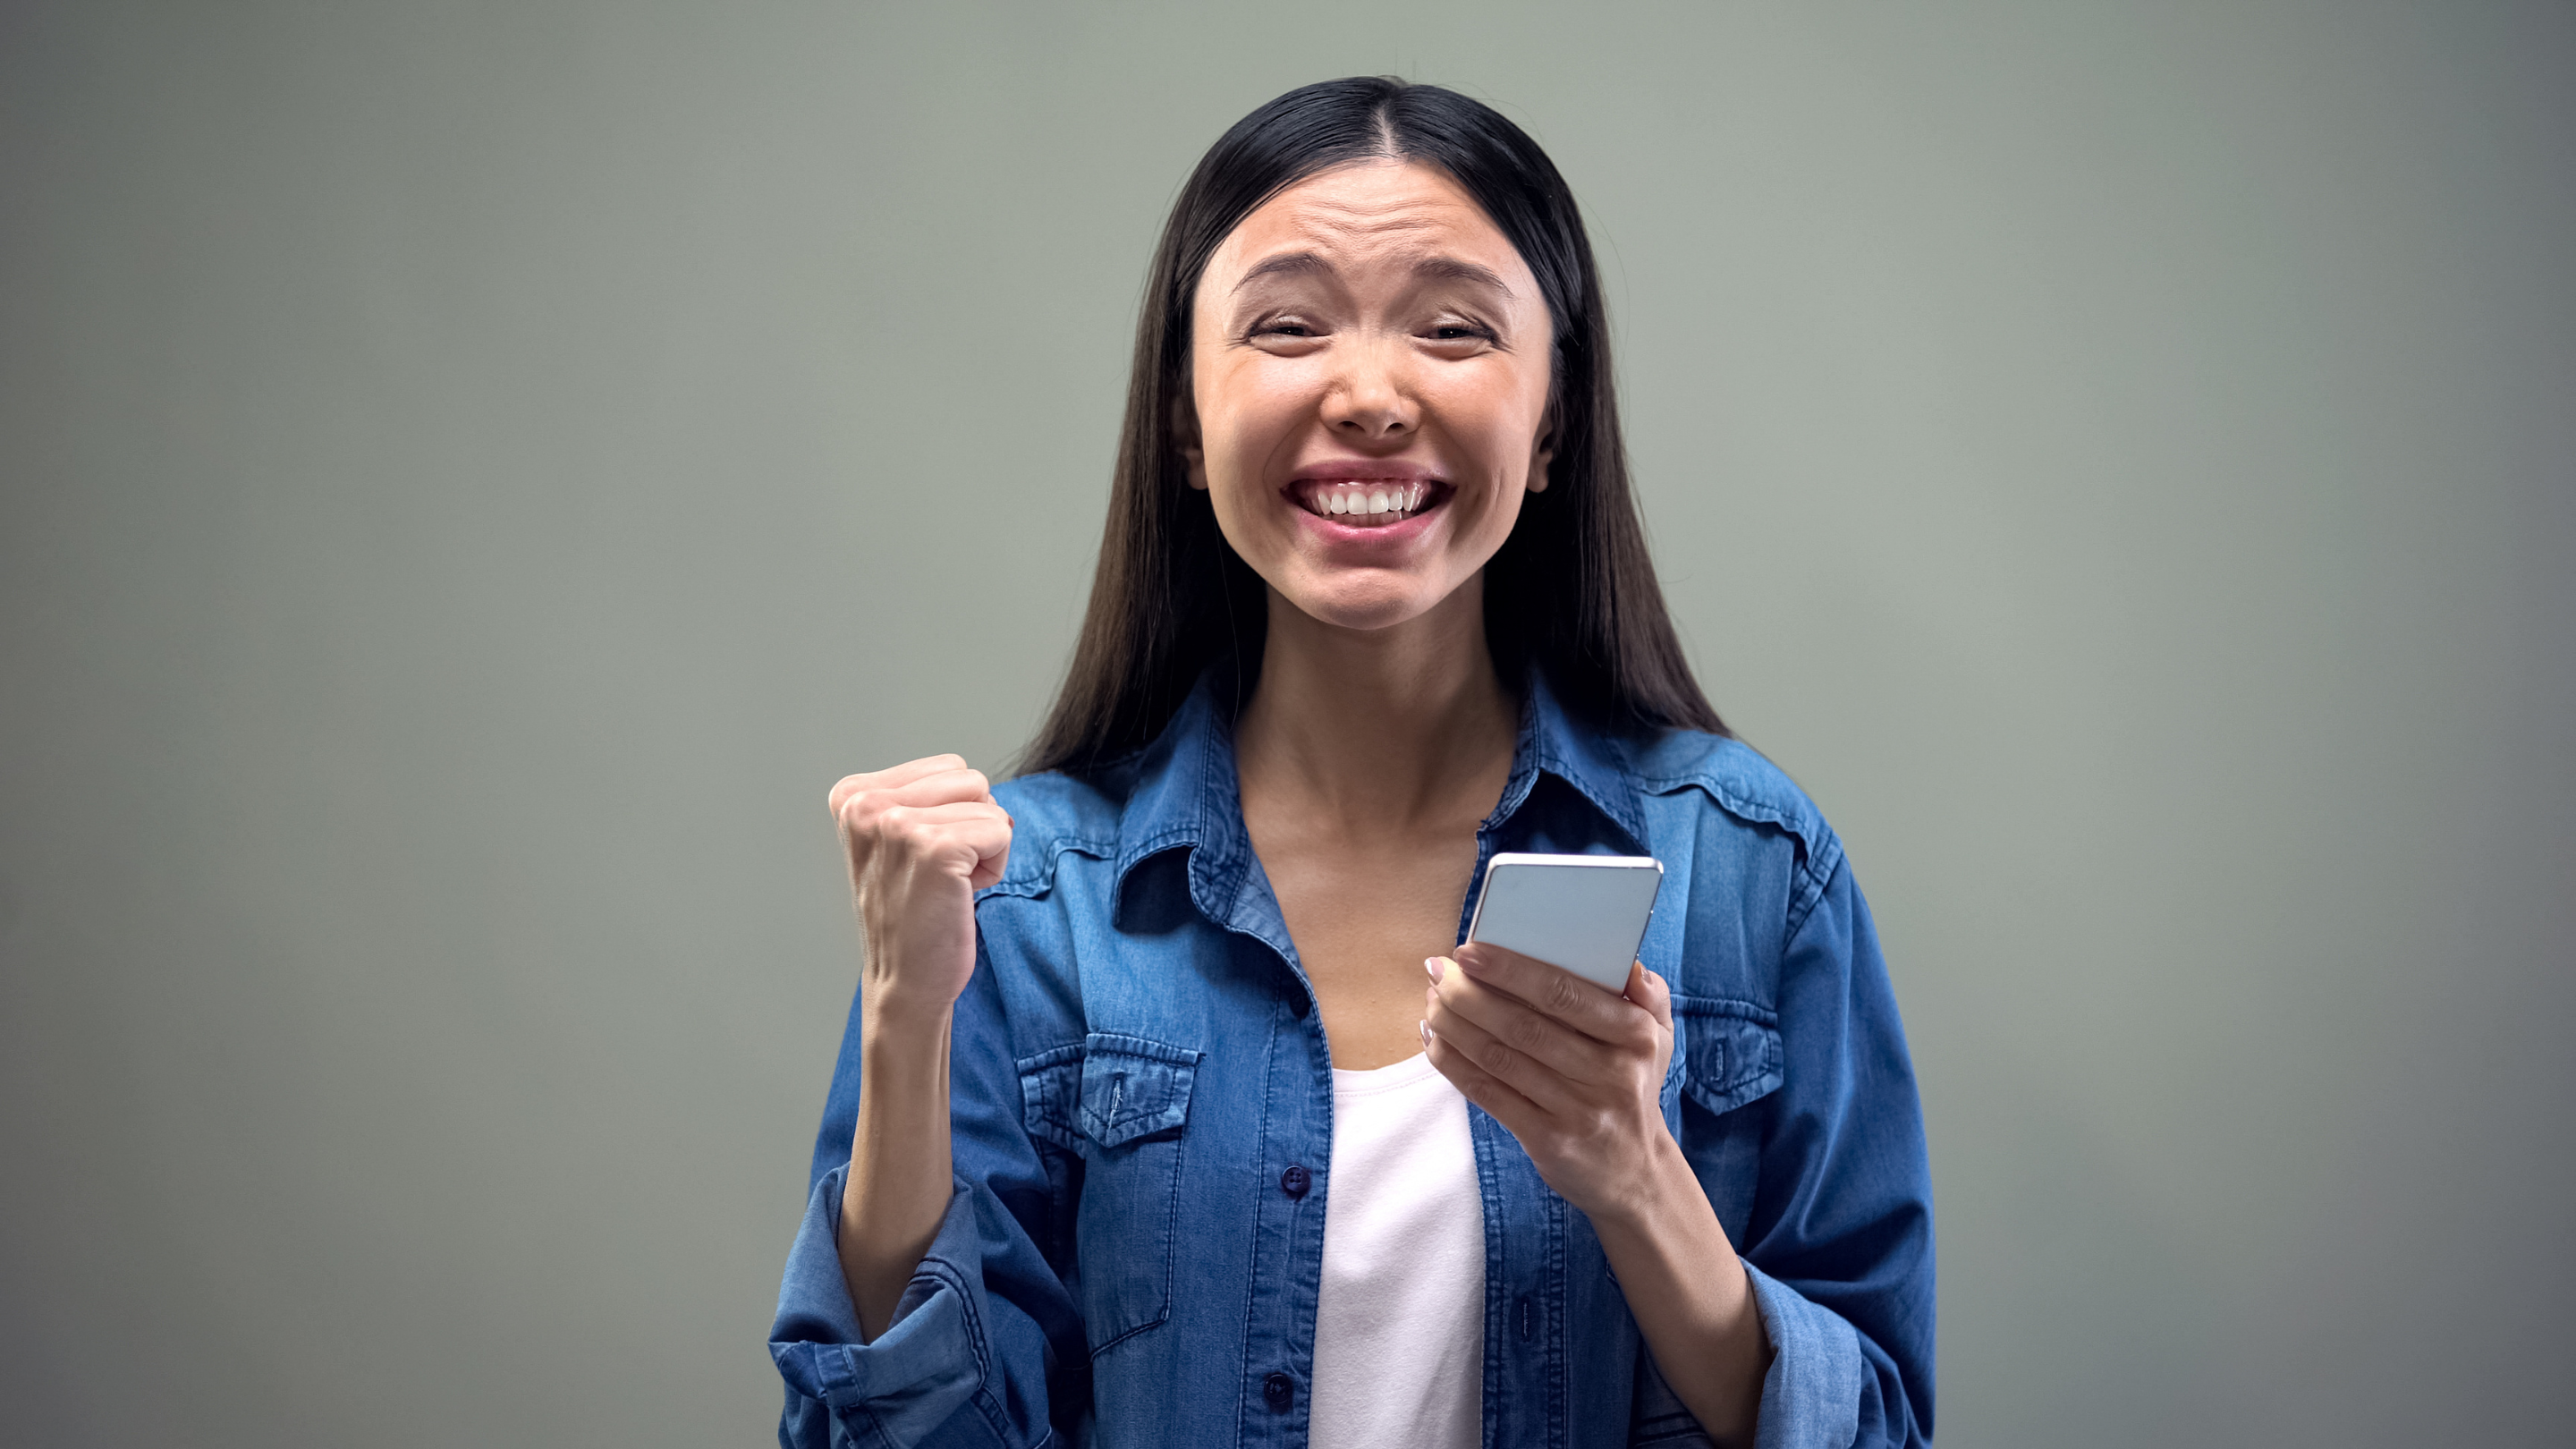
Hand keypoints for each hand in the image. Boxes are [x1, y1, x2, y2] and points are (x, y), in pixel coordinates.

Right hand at [829, 755, 1011, 1020]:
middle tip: (938, 875)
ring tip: (947, 885)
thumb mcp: (895, 841)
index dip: (952, 814)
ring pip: (989, 803)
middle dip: (972, 825)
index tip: (922, 859)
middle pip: (971, 779)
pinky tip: (961, 895)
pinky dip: (995, 867)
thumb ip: (924, 800)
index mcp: (852, 796)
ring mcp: (898, 825)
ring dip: (983, 847)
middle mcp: (866, 805)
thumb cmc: (910, 913)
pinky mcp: (935, 848)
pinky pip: (1001, 831)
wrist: (904, 982)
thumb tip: (986, 788)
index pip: (948, 768)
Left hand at [1422, 943, 1676, 1220]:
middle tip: (1437, 971)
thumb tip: (1627, 963)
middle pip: (1523, 1025)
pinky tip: (1435, 1041)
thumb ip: (1648, 996)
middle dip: (1469, 993)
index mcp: (1635, 1036)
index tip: (1470, 951)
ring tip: (1432, 1001)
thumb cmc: (1633, 1088)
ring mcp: (1577, 1111)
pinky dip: (1455, 1065)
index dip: (1510, 970)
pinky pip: (1489, 1094)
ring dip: (1455, 1025)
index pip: (1564, 993)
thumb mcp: (1659, 1039)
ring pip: (1500, 1058)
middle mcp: (1609, 1073)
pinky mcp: (1548, 1140)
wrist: (1635, 1173)